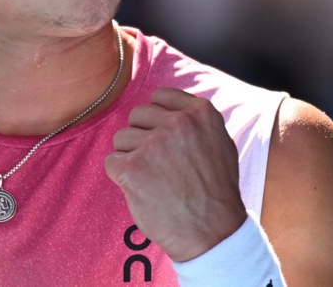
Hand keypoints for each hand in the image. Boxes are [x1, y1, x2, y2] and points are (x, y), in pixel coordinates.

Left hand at [104, 87, 246, 261]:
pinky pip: (112, 161)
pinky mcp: (133, 168)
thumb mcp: (220, 144)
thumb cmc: (216, 193)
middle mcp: (177, 123)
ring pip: (121, 138)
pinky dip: (121, 177)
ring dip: (131, 158)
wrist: (213, 234)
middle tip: (158, 165)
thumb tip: (168, 106)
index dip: (157, 119)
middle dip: (142, 138)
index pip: (159, 97)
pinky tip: (142, 190)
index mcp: (200, 113)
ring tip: (153, 180)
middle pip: (137, 116)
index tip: (163, 138)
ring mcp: (154, 144)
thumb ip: (196, 121)